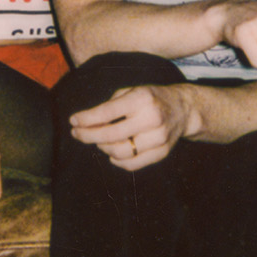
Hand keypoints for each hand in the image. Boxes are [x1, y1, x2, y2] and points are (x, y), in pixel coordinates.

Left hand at [68, 84, 194, 170]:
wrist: (183, 109)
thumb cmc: (150, 99)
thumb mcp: (132, 91)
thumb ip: (110, 105)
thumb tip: (86, 124)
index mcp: (142, 99)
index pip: (107, 112)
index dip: (87, 118)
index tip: (73, 121)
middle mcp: (152, 118)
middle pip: (111, 135)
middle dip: (88, 136)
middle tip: (77, 134)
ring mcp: (159, 138)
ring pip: (120, 152)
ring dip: (103, 148)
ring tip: (98, 141)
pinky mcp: (162, 152)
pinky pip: (132, 164)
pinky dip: (117, 161)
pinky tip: (112, 153)